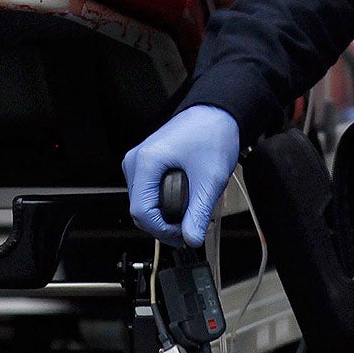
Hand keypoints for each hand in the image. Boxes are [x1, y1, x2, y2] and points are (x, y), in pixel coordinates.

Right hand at [122, 104, 239, 247]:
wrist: (217, 113)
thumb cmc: (212, 134)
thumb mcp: (210, 179)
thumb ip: (199, 212)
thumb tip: (192, 238)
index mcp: (145, 162)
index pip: (141, 212)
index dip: (162, 230)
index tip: (183, 235)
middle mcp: (136, 161)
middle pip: (139, 209)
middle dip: (163, 225)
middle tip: (189, 228)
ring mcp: (139, 161)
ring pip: (143, 202)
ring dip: (163, 215)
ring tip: (189, 213)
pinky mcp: (146, 163)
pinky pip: (147, 192)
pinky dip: (162, 203)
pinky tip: (182, 202)